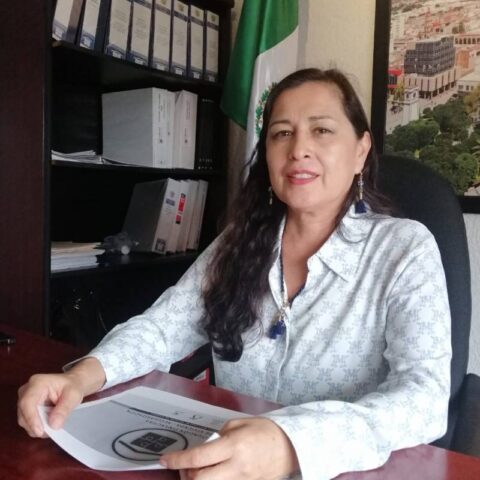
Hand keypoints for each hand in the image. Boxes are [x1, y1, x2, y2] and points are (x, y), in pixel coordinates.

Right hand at [17, 357, 105, 437]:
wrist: (72, 383)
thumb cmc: (72, 386)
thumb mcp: (73, 395)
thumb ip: (64, 409)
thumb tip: (53, 425)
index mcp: (38, 382)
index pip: (28, 402)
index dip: (32, 418)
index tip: (40, 431)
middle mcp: (27, 390)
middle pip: (23, 413)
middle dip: (35, 426)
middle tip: (51, 431)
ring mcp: (24, 399)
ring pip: (24, 420)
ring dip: (37, 427)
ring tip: (52, 426)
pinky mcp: (26, 408)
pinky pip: (27, 421)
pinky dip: (37, 426)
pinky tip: (48, 425)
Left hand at [160, 417, 299, 479]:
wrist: (292, 448)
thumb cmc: (266, 431)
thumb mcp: (241, 424)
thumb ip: (220, 434)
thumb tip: (205, 445)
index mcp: (234, 446)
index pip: (198, 457)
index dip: (178, 460)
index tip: (164, 459)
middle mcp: (236, 467)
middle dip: (185, 476)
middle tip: (182, 468)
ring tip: (196, 471)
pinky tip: (211, 475)